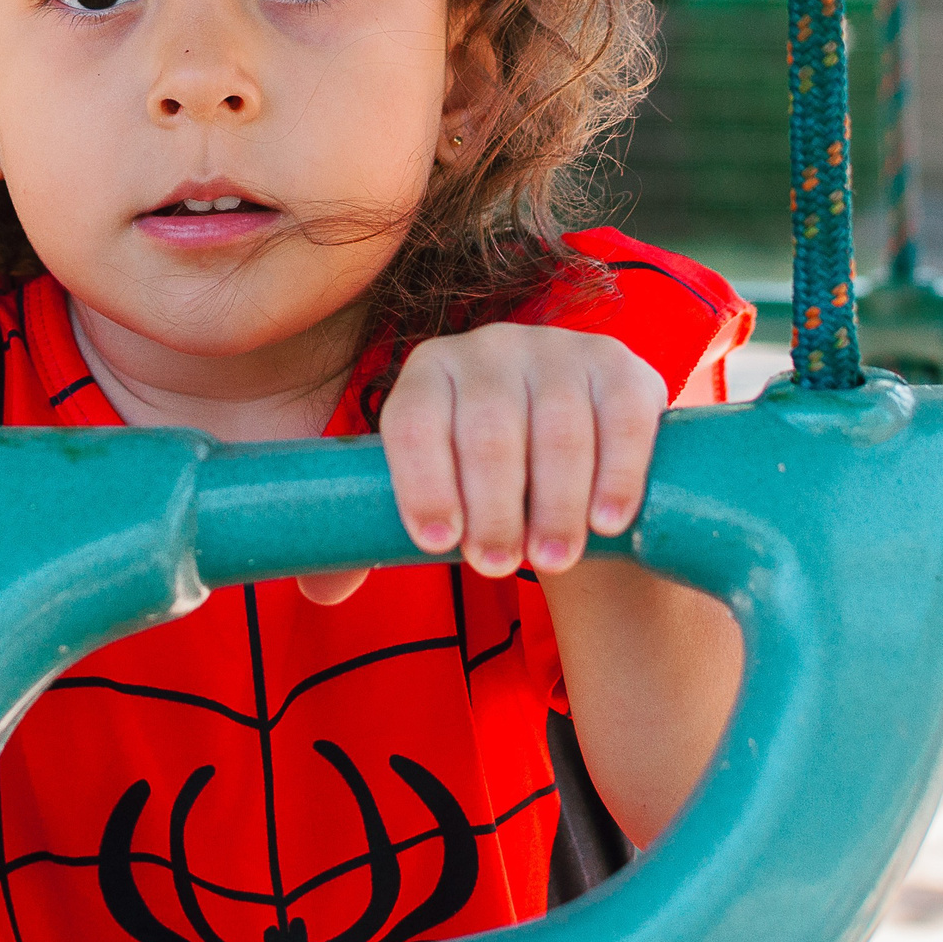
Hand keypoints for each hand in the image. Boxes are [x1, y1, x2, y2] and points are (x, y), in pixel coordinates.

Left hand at [304, 324, 665, 602]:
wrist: (573, 454)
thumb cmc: (480, 483)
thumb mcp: (430, 496)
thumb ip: (365, 541)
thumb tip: (321, 593)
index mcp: (429, 372)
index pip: (414, 421)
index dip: (422, 483)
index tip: (436, 545)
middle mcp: (490, 348)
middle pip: (487, 430)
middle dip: (491, 506)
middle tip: (495, 566)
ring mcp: (560, 350)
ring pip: (557, 427)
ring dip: (555, 502)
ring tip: (550, 560)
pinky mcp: (622, 367)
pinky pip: (622, 418)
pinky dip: (617, 474)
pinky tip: (607, 522)